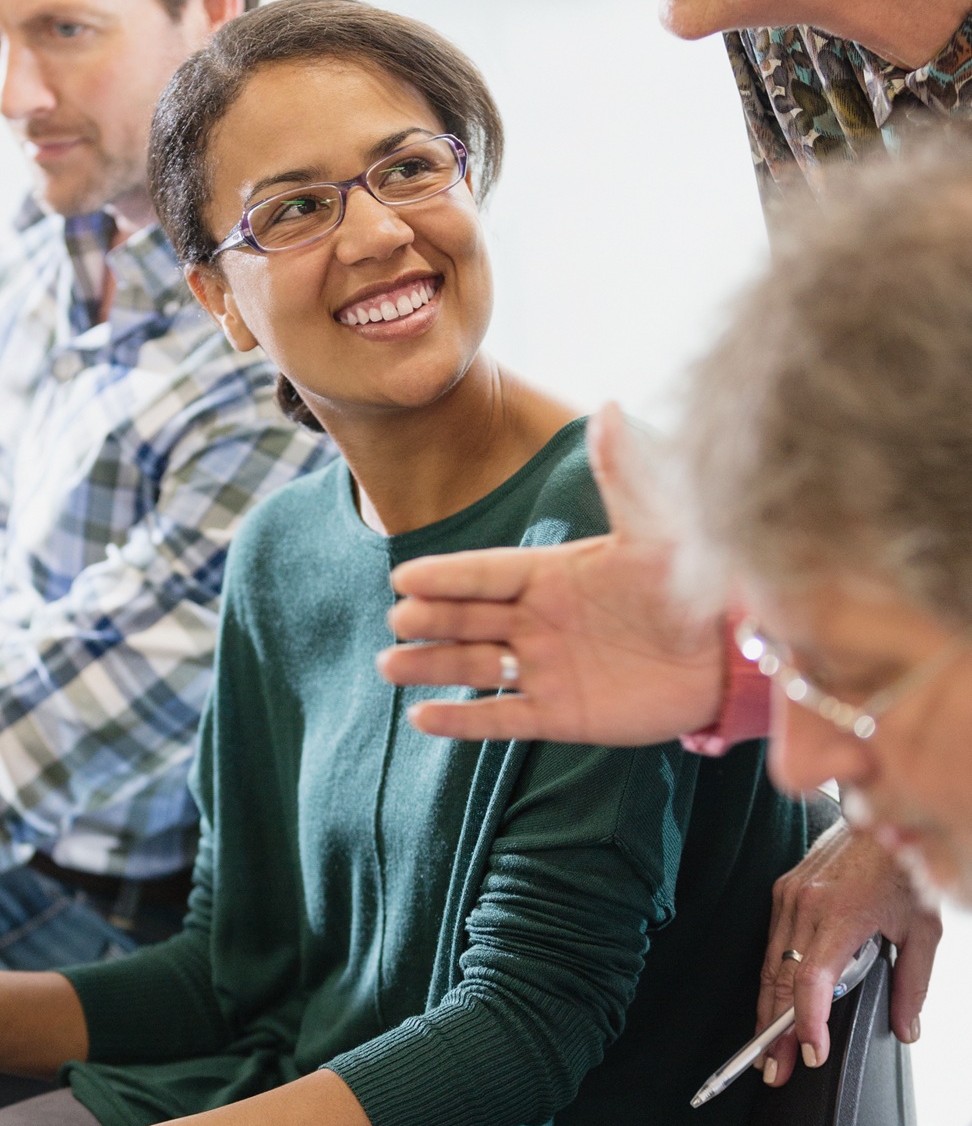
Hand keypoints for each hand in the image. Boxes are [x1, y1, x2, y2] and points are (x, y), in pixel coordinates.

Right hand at [379, 404, 725, 745]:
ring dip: (432, 666)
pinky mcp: (562, 715)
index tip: (402, 575)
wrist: (734, 653)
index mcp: (552, 574)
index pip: (486, 573)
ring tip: (390, 667)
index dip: (446, 575)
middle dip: (430, 619)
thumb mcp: (658, 528)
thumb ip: (624, 474)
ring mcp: (547, 668)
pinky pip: (503, 719)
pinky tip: (422, 717)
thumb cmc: (697, 581)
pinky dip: (462, 720)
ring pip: (474, 668)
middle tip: (398, 621)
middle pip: (469, 618)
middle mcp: (539, 620)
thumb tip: (607, 405)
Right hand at [757, 819, 939, 1082]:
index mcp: (841, 915)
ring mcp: (788, 897)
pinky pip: (771, 947)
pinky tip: (772, 1010)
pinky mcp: (781, 893)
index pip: (811, 980)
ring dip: (767, 1014)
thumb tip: (908, 1030)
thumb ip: (913, 984)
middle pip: (780, 982)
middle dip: (775, 1034)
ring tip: (767, 1053)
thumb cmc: (903, 869)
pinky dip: (770, 983)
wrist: (876, 818)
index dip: (807, 1022)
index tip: (812, 1053)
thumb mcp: (923, 930)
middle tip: (776, 1072)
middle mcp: (806, 906)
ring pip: (769, 968)